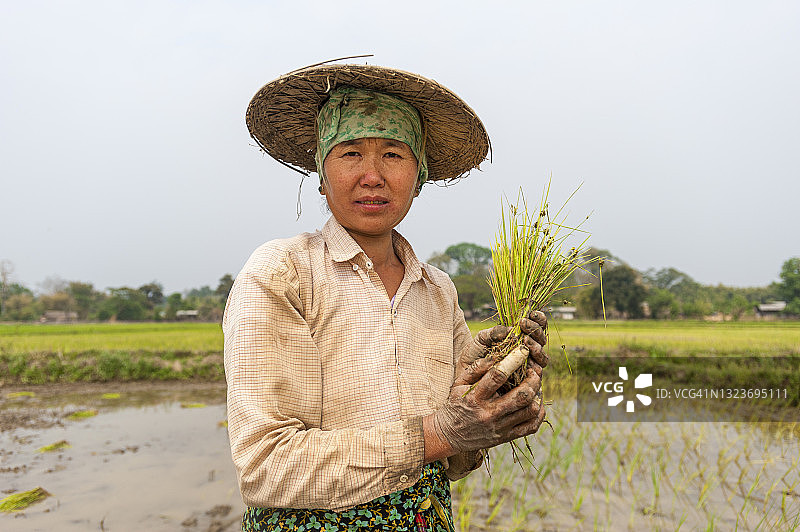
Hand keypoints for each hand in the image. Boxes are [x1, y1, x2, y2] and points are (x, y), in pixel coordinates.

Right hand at [428, 355, 545, 453]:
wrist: (450, 435)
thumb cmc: (456, 404)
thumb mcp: (459, 384)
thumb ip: (476, 368)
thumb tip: (496, 354)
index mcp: (476, 397)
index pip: (498, 376)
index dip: (514, 361)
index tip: (523, 351)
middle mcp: (489, 414)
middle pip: (521, 395)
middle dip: (533, 379)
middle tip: (534, 370)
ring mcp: (500, 427)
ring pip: (529, 410)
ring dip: (538, 394)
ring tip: (535, 385)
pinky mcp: (506, 437)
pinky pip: (531, 426)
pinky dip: (538, 412)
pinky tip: (536, 402)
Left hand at [458, 310, 549, 374]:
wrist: (466, 379)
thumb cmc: (474, 357)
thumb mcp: (481, 340)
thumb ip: (494, 332)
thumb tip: (511, 329)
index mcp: (519, 339)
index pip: (537, 326)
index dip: (539, 318)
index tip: (531, 313)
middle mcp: (527, 352)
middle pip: (542, 340)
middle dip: (536, 330)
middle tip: (524, 324)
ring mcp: (528, 368)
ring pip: (542, 358)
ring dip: (536, 346)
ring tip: (525, 339)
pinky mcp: (526, 382)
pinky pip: (536, 374)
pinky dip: (534, 365)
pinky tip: (526, 358)